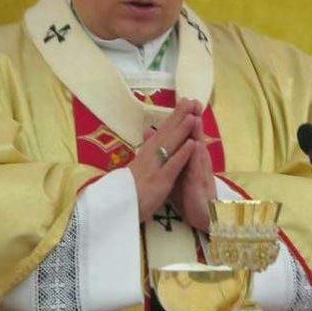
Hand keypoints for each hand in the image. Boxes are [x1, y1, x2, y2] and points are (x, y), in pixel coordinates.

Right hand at [128, 98, 199, 222]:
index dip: (174, 117)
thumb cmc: (128, 192)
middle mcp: (150, 157)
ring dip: (182, 129)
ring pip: (170, 145)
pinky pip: (172, 165)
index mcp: (146, 154)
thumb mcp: (136, 168)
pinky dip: (183, 154)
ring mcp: (155, 168)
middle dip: (180, 116)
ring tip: (193, 115)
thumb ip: (146, 152)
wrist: (118, 210)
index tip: (184, 102)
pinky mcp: (159, 182)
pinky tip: (192, 143)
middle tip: (192, 100)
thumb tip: (148, 134)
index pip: (162, 131)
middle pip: (166, 132)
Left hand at [170, 111, 215, 232]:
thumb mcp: (175, 172)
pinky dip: (195, 157)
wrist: (202, 215)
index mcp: (189, 158)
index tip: (183, 101)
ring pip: (197, 150)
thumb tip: (154, 137)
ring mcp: (199, 172)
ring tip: (195, 116)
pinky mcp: (198, 185)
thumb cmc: (188, 194)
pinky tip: (195, 145)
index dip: (185, 119)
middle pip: (194, 138)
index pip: (187, 136)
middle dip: (193, 119)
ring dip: (197, 134)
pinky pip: (196, 169)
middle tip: (193, 101)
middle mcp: (196, 162)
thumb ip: (168, 155)